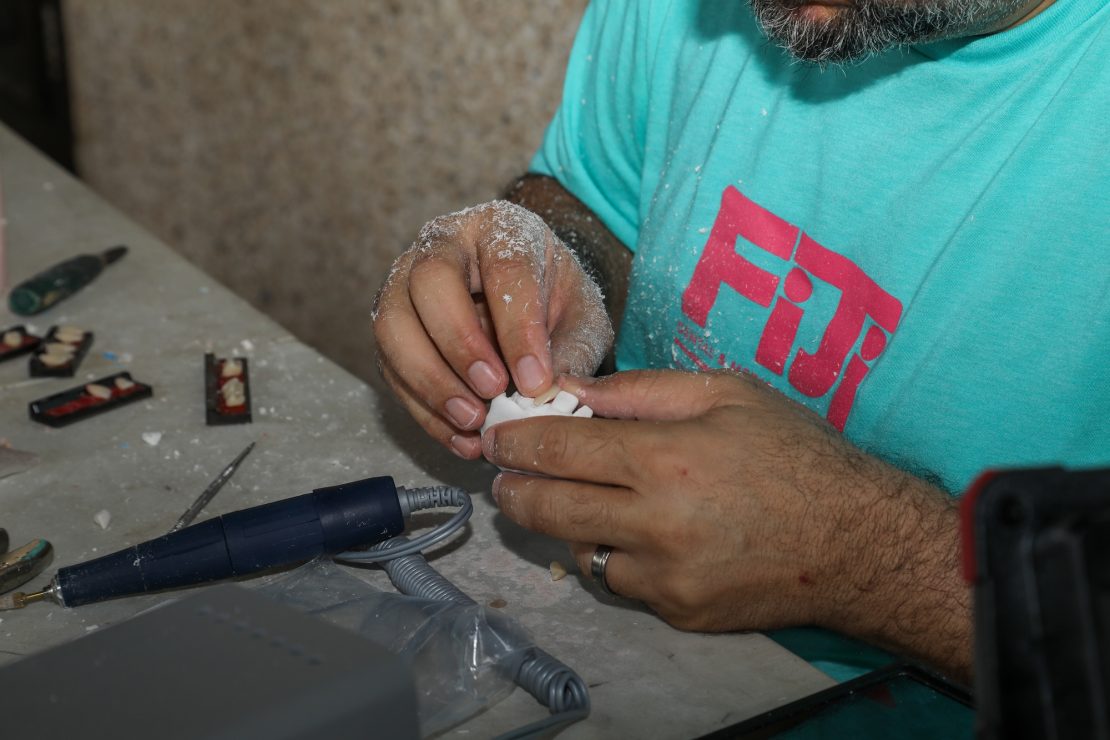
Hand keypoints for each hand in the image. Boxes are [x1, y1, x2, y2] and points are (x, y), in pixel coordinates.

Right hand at [372, 200, 612, 458]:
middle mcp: (443, 245)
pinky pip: (390, 368)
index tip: (536, 380)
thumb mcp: (583, 320)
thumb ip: (572, 352)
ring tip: (472, 421)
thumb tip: (548, 395)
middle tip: (493, 391)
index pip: (504, 267)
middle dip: (460, 342)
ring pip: (393, 324)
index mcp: (500, 228)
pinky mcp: (392, 329)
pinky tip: (460, 438)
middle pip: (430, 280)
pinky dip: (422, 409)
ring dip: (430, 380)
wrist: (530, 302)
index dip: (518, 328)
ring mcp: (404, 283)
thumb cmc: (557, 303)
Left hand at [483, 370, 969, 674]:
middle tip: (505, 477)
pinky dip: (615, 555)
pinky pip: (620, 581)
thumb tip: (572, 388)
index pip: (559, 449)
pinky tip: (638, 532)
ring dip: (566, 525)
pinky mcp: (678, 612)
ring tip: (581, 499)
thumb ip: (640, 389)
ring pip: (577, 551)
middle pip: (548, 510)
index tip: (499, 437)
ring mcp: (665, 578)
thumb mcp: (725, 393)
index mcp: (666, 458)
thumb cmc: (795, 453)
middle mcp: (656, 524)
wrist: (857, 543)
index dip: (517, 442)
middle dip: (513, 490)